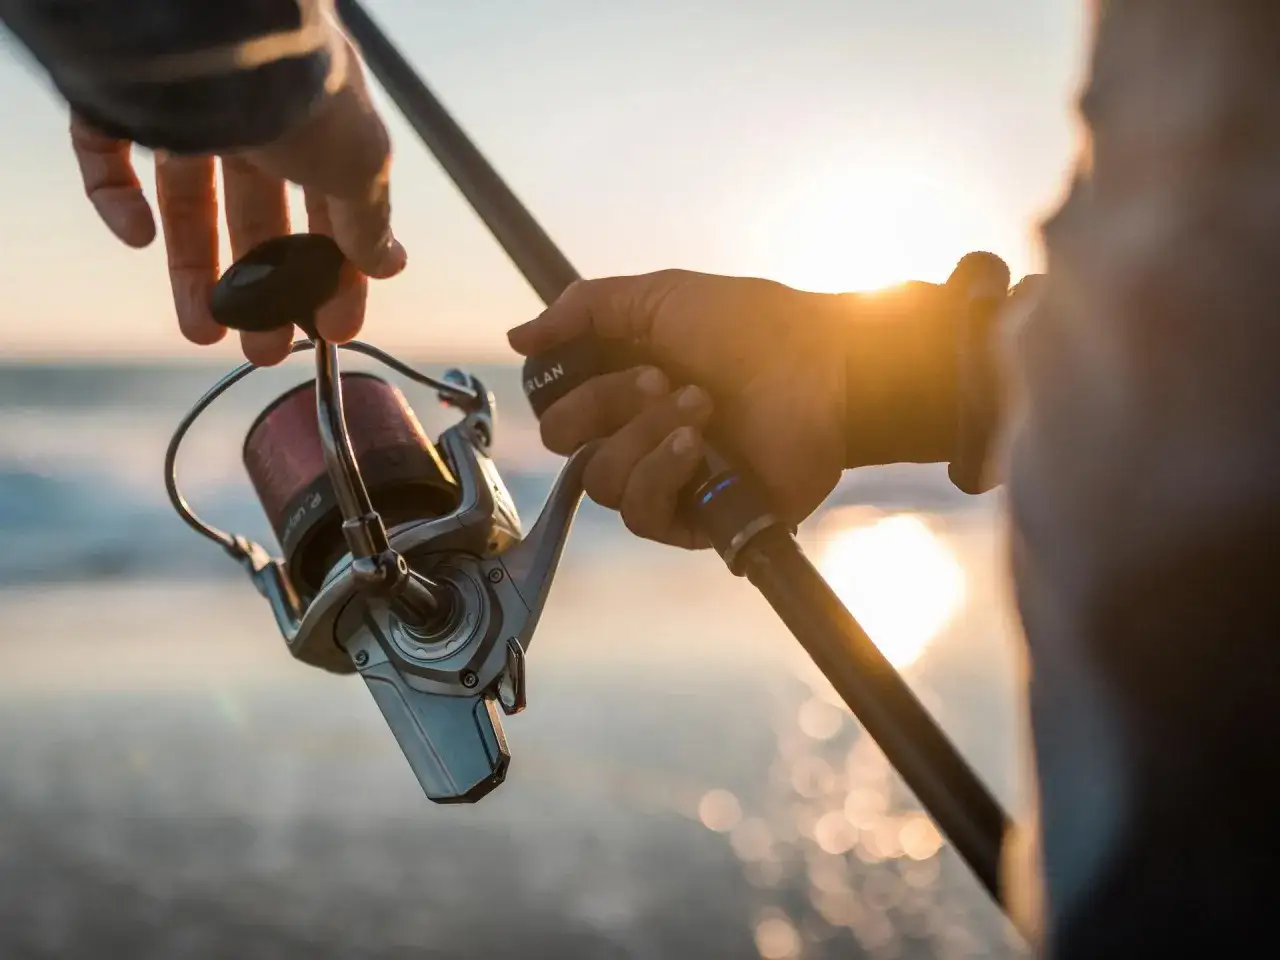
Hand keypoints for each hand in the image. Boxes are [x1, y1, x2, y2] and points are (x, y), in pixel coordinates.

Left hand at [71, 40, 405, 365]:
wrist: (220, 25)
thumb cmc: (305, 89)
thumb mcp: (362, 167)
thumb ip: (371, 220)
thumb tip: (389, 261)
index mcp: (318, 122)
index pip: (329, 209)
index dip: (330, 273)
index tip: (331, 328)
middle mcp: (255, 113)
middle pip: (254, 214)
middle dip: (260, 288)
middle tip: (261, 345)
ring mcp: (187, 105)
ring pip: (185, 198)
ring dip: (194, 269)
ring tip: (201, 330)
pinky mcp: (121, 100)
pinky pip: (109, 155)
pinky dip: (119, 200)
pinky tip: (136, 236)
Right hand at [506, 270, 852, 547]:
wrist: (824, 367)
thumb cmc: (752, 326)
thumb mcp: (659, 297)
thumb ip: (583, 309)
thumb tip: (517, 338)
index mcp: (621, 384)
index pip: (555, 402)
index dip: (568, 383)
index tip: (615, 354)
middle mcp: (634, 432)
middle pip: (564, 441)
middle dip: (607, 403)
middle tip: (663, 377)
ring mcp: (664, 479)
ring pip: (599, 480)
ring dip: (643, 436)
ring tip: (699, 406)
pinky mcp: (695, 518)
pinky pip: (640, 515)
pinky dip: (658, 474)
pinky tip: (695, 447)